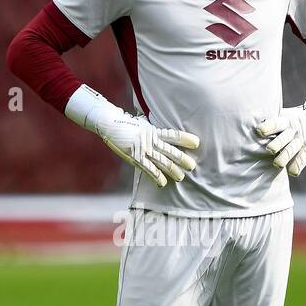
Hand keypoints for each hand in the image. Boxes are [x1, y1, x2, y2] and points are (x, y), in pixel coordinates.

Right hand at [65, 85, 199, 186]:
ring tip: (181, 177)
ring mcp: (142, 149)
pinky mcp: (134, 157)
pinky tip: (162, 183)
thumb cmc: (124, 123)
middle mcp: (150, 139)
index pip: (173, 135)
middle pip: (170, 150)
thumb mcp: (141, 124)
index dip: (185, 139)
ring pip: (162, 161)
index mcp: (153, 130)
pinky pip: (147, 168)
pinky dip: (156, 176)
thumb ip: (151, 130)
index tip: (197, 143)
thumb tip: (160, 133)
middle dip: (182, 159)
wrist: (108, 122)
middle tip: (192, 166)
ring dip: (172, 170)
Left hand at [254, 80, 305, 175]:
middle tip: (269, 149)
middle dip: (277, 143)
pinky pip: (304, 157)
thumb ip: (269, 122)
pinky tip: (292, 172)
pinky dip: (298, 164)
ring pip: (293, 148)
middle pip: (285, 137)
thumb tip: (242, 125)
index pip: (276, 123)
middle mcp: (295, 129)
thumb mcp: (282, 115)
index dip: (268, 126)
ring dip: (285, 156)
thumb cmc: (288, 120)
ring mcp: (303, 139)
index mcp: (286, 119)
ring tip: (276, 164)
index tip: (259, 130)